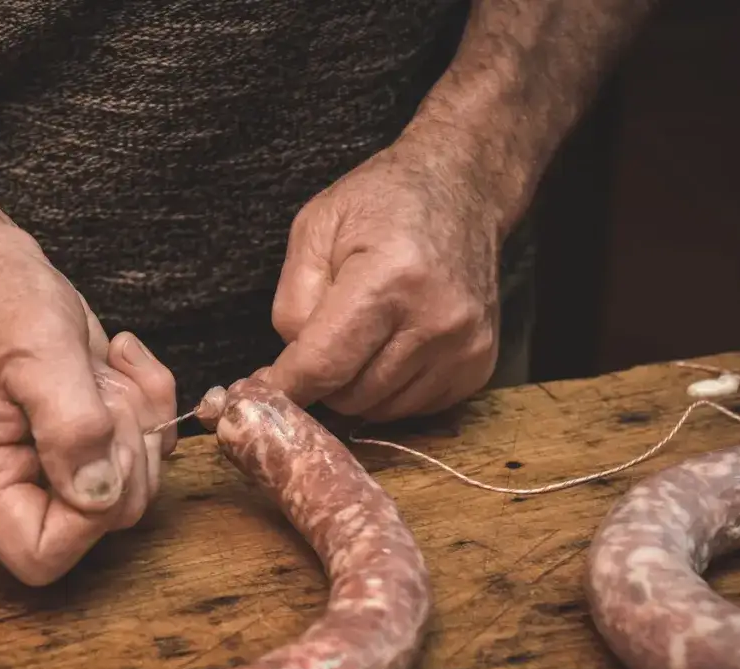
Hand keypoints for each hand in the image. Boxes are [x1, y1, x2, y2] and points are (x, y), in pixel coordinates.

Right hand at [0, 224, 177, 585]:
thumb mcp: (38, 352)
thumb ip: (71, 427)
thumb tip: (100, 495)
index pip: (41, 554)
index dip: (89, 518)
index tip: (96, 450)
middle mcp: (16, 482)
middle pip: (105, 522)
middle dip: (124, 450)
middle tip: (101, 392)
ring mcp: (56, 465)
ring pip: (137, 483)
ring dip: (139, 419)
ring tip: (103, 369)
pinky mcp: (91, 440)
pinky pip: (151, 446)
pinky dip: (153, 401)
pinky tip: (120, 361)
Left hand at [260, 130, 502, 421]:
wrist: (463, 189)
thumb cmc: (383, 202)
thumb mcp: (314, 229)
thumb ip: (292, 302)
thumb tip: (286, 372)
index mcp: (389, 279)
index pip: (324, 364)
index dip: (285, 385)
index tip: (259, 391)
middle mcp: (435, 319)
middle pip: (350, 395)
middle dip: (323, 379)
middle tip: (321, 341)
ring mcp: (464, 347)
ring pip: (379, 409)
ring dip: (356, 386)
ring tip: (362, 336)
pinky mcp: (480, 364)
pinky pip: (414, 407)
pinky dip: (390, 389)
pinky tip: (392, 345)